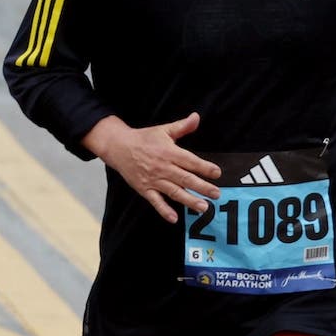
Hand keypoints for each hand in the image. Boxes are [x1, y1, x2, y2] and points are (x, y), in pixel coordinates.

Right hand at [86, 113, 221, 223]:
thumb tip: (196, 117)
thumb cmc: (143, 139)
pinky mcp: (144, 189)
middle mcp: (162, 167)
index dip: (204, 167)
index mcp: (169, 152)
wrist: (118, 147)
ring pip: (174, 192)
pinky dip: (164, 210)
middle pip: (185, 179)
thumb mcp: (163, 130)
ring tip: (203, 207)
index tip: (217, 173)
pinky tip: (174, 218)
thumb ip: (182, 126)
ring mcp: (153, 180)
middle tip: (216, 194)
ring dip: (189, 200)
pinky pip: (155, 201)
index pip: (190, 161)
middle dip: (202, 187)